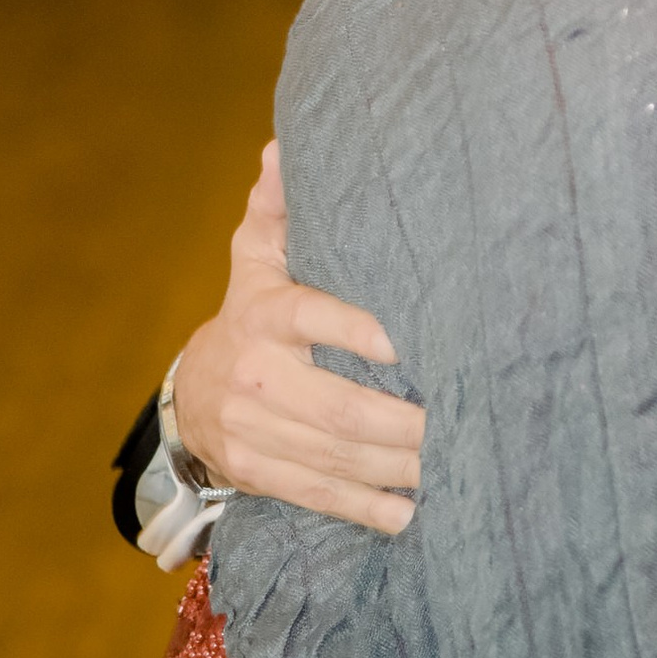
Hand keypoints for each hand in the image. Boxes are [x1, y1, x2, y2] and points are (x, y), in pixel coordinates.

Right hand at [169, 144, 423, 536]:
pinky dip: (364, 507)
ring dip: (397, 467)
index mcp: (265, 312)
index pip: (314, 317)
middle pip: (337, 406)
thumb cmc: (252, 308)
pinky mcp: (254, 471)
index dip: (360, 331)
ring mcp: (252, 430)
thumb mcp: (257, 255)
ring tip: (455, 466)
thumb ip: (279, 204)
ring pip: (333, 455)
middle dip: (404, 421)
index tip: (411, 342)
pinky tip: (409, 512)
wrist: (191, 393)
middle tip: (465, 422)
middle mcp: (257, 374)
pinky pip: (314, 493)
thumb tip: (283, 144)